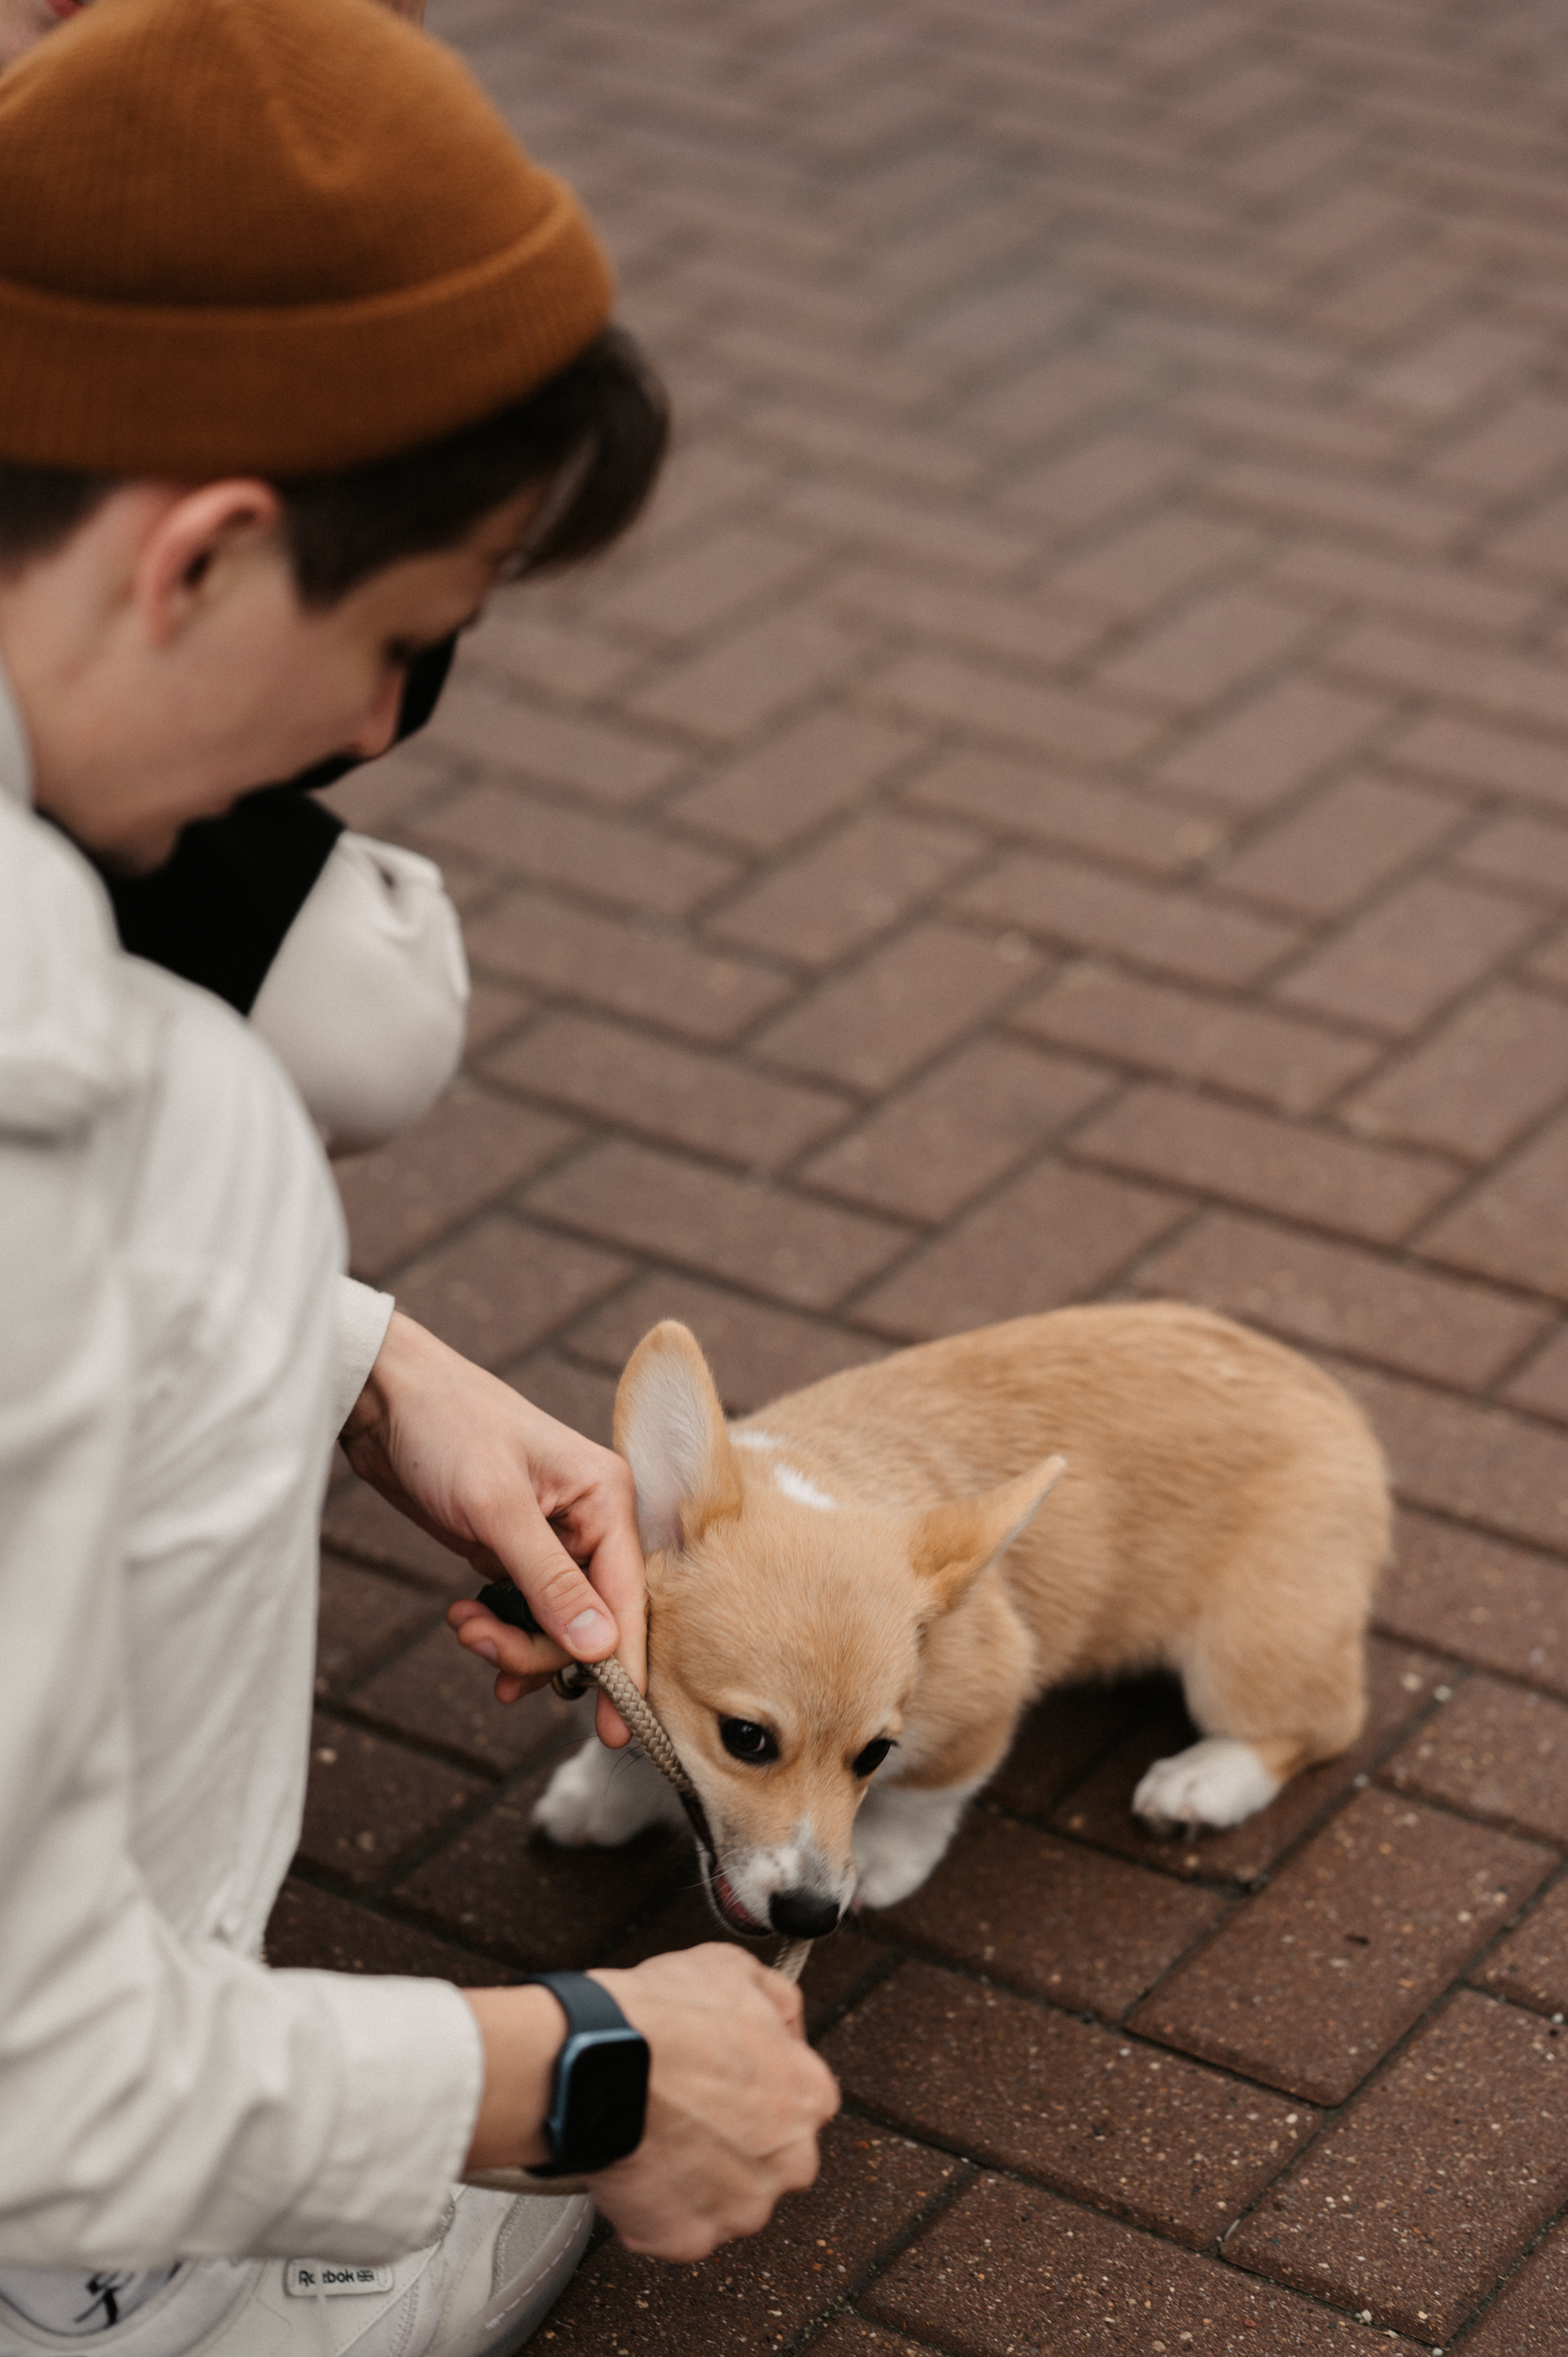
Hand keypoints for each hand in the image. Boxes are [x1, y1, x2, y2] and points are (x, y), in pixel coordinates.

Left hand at [339, 1311, 644, 1745]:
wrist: (383, 1396)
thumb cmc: (445, 1427)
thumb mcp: (495, 1508)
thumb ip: (549, 1581)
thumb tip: (600, 1649)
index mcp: (609, 1497)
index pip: (631, 1599)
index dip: (623, 1667)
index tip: (615, 1733)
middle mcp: (593, 1520)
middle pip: (594, 1623)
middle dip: (540, 1648)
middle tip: (481, 1648)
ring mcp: (556, 1539)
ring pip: (559, 1626)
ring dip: (513, 1642)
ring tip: (462, 1627)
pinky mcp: (519, 1552)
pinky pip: (530, 1614)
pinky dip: (503, 1633)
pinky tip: (469, 1628)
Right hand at [588, 1949, 837, 2258]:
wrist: (597, 2062)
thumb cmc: (662, 2017)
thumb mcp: (735, 1968)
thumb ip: (778, 2001)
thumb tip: (787, 2022)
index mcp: (809, 2097)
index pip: (801, 2101)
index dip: (758, 2085)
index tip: (726, 2079)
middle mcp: (788, 2161)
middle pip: (769, 2158)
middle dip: (735, 2140)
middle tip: (688, 2108)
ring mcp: (738, 2208)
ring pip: (726, 2198)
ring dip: (698, 2176)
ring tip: (658, 2134)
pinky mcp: (688, 2239)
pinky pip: (678, 2229)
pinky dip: (659, 2208)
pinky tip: (640, 2166)